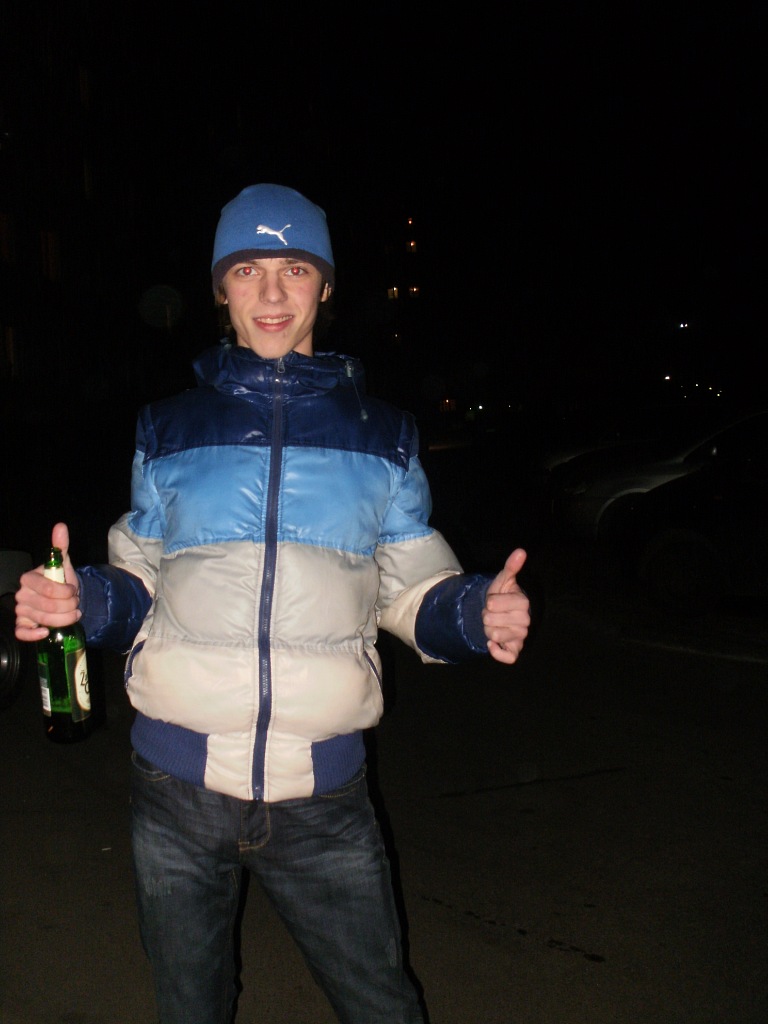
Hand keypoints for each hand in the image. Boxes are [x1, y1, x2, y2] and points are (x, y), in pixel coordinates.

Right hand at [15, 522, 81, 642]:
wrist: (63, 598)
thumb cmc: (61, 581)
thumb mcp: (63, 563)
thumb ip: (60, 546)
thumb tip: (60, 526)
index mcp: (29, 579)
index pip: (49, 589)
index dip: (66, 592)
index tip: (74, 590)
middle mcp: (22, 595)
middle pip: (49, 606)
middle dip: (69, 606)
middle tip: (76, 603)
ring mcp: (21, 611)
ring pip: (44, 620)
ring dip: (64, 619)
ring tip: (73, 614)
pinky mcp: (22, 625)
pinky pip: (22, 633)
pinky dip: (34, 635)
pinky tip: (47, 632)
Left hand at [482, 548, 529, 663]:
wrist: (499, 615)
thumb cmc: (501, 596)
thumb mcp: (503, 580)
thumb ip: (511, 567)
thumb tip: (521, 551)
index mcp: (523, 602)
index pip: (493, 604)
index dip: (488, 603)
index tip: (492, 601)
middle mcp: (525, 621)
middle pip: (491, 621)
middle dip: (486, 617)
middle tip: (492, 614)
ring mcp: (521, 636)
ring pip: (495, 637)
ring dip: (488, 631)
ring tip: (493, 625)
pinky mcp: (516, 651)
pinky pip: (506, 657)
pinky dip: (495, 651)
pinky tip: (493, 644)